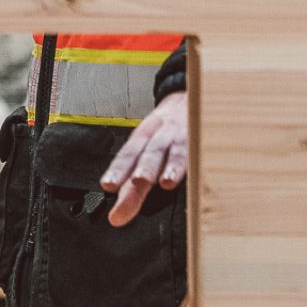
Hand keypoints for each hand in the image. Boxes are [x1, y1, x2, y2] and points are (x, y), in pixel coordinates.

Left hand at [99, 91, 187, 226]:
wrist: (187, 97)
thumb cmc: (165, 130)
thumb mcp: (147, 148)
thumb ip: (136, 178)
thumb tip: (121, 208)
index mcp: (143, 138)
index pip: (128, 155)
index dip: (117, 170)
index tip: (107, 186)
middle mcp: (159, 135)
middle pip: (148, 154)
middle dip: (139, 171)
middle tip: (132, 186)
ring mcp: (180, 135)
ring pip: (171, 148)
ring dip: (166, 165)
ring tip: (161, 182)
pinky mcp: (199, 135)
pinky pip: (197, 147)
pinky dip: (193, 159)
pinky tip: (192, 172)